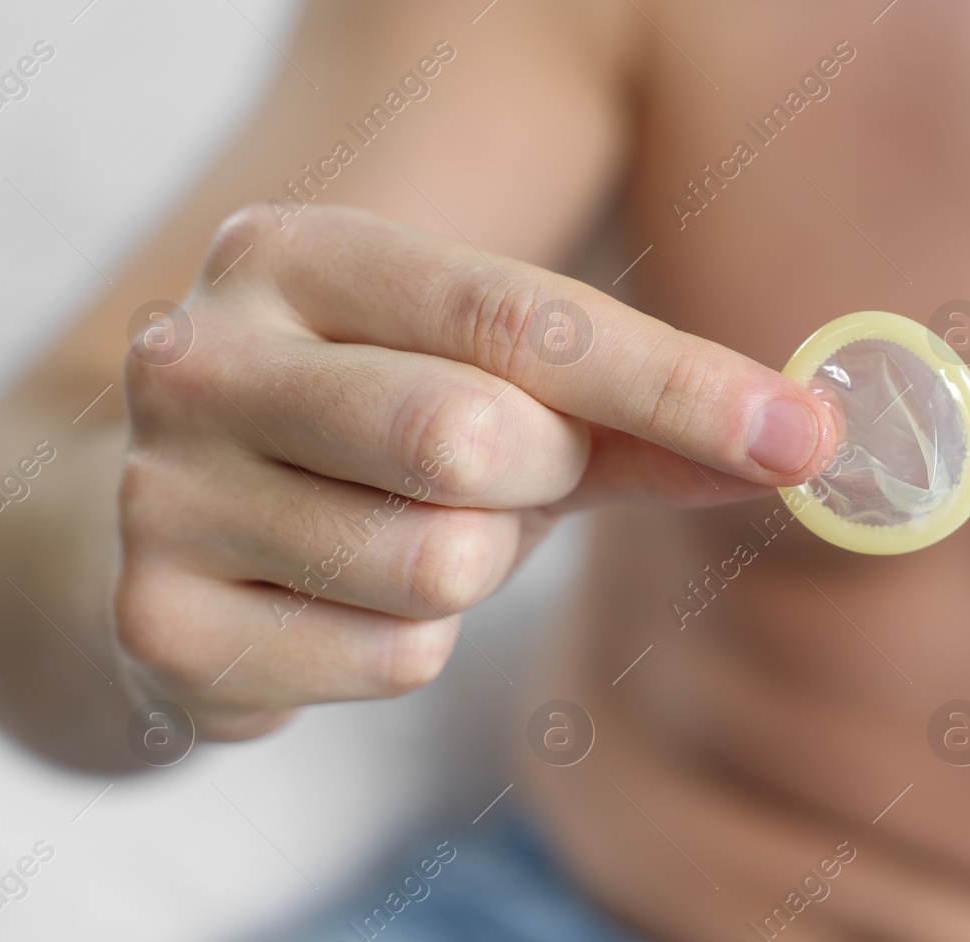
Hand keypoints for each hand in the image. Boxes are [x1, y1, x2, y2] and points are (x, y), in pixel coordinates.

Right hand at [114, 204, 835, 738]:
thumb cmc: (377, 441)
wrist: (182, 522)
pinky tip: (342, 605)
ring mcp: (163, 493)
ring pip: (440, 566)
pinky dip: (413, 643)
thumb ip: (641, 416)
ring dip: (477, 565)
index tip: (804, 436)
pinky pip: (393, 658)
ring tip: (407, 533)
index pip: (519, 318)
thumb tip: (807, 442)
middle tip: (507, 473)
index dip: (679, 385)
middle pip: (468, 438)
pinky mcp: (162, 622)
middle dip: (538, 476)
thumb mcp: (502, 396)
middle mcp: (205, 357)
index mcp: (296, 256)